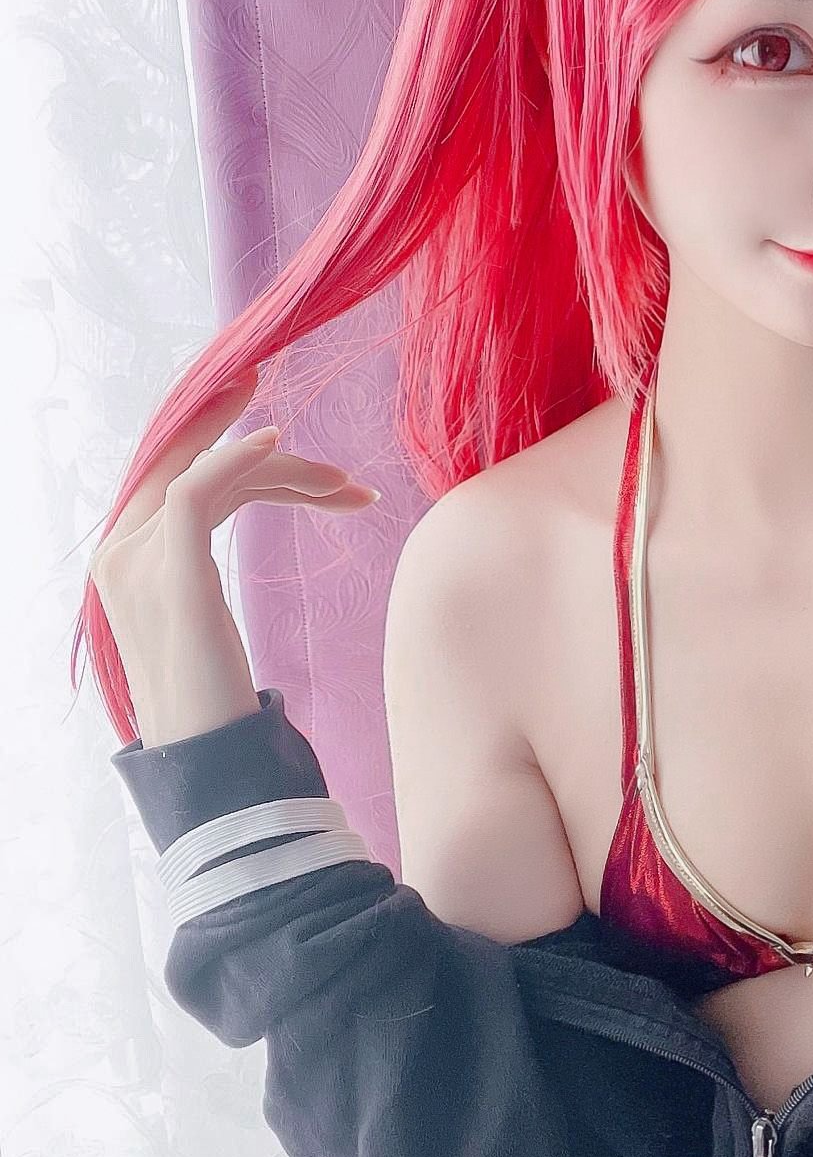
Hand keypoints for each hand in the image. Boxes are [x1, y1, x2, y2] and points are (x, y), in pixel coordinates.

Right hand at [89, 372, 379, 748]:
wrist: (210, 755)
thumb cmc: (216, 694)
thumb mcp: (202, 613)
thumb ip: (195, 560)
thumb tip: (241, 506)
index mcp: (122, 559)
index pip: (169, 476)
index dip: (212, 429)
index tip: (263, 401)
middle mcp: (118, 554)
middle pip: (193, 469)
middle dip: (271, 460)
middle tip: (345, 479)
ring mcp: (135, 563)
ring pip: (208, 475)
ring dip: (287, 472)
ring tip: (351, 492)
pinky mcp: (169, 577)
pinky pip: (195, 493)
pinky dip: (236, 460)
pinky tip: (278, 448)